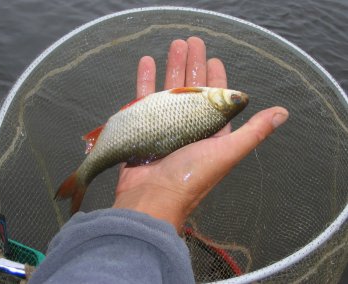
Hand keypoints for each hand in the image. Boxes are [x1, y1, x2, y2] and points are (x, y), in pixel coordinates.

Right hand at [113, 37, 288, 231]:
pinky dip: (146, 81)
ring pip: (170, 89)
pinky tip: (146, 63)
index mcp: (210, 131)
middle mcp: (189, 127)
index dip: (217, 77)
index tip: (214, 59)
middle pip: (191, 88)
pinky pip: (145, 99)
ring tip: (173, 45)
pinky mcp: (143, 126)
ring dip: (171, 67)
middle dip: (192, 64)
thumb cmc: (190, 176)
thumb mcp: (227, 152)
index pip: (216, 98)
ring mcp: (165, 126)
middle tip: (191, 42)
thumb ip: (253, 132)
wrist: (150, 198)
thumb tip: (282, 113)